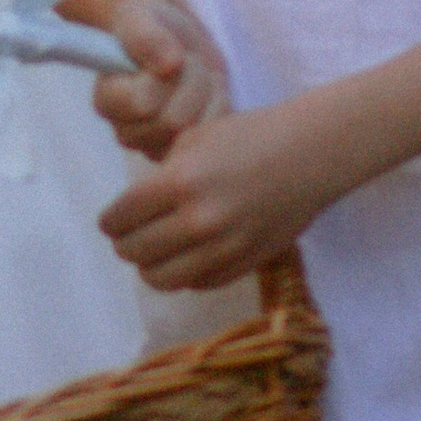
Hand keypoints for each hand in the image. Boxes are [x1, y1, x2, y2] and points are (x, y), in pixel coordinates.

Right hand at [93, 0, 228, 159]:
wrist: (174, 40)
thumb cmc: (151, 26)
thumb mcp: (143, 18)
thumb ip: (147, 37)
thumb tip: (169, 64)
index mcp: (107, 102)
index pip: (143, 104)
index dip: (169, 76)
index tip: (173, 54)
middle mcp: (127, 132)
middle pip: (174, 122)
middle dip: (192, 83)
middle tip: (190, 61)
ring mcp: (157, 146)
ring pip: (197, 132)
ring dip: (208, 95)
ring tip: (200, 75)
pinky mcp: (185, 151)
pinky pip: (216, 137)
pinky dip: (221, 109)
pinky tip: (211, 92)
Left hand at [99, 106, 325, 291]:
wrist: (309, 155)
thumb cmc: (250, 136)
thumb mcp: (193, 140)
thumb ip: (161, 175)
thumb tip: (136, 207)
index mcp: (178, 183)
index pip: (120, 219)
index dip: (111, 221)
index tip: (114, 220)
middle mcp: (197, 222)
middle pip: (133, 252)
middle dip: (126, 243)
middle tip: (131, 235)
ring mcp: (222, 248)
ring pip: (160, 279)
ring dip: (151, 266)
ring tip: (156, 251)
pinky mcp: (244, 264)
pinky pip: (197, 284)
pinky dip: (186, 273)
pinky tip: (191, 254)